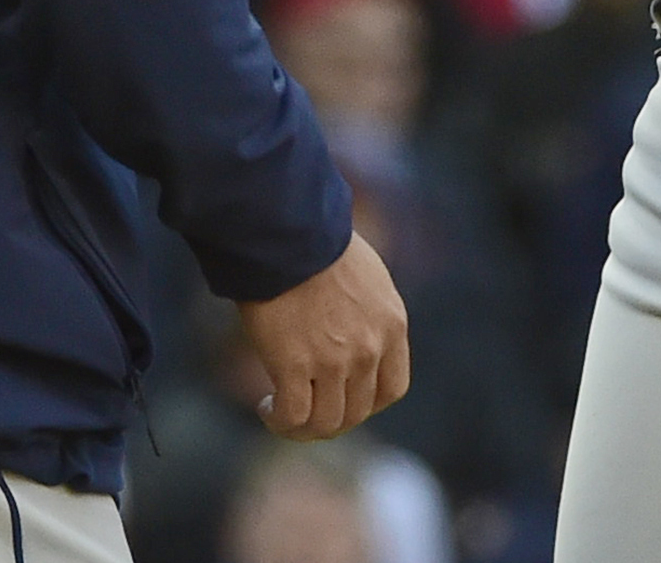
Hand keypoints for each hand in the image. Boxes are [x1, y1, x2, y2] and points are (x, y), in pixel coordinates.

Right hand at [238, 232, 410, 440]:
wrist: (287, 231)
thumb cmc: (316, 243)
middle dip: (330, 419)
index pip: (392, 389)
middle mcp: (369, 349)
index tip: (342, 399)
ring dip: (303, 428)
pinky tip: (267, 409)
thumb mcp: (365, 278)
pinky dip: (280, 421)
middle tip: (304, 410)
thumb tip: (347, 335)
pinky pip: (294, 415)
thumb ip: (366, 314)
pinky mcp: (295, 365)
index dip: (367, 404)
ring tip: (280, 414)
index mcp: (391, 325)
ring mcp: (335, 360)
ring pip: (326, 422)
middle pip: (357, 412)